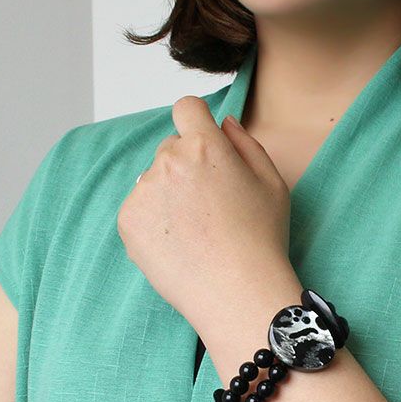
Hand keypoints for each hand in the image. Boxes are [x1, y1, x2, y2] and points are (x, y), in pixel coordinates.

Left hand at [117, 97, 292, 328]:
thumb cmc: (261, 240)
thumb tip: (223, 123)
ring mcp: (143, 192)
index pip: (187, 108)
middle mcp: (168, 161)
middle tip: (210, 207)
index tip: (203, 144)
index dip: (196, 123)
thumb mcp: (272, 184)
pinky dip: (154, 222)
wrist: (237, 293)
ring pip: (153, 181)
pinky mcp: (128, 222)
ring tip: (196, 233)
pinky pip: (139, 209)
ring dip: (168, 195)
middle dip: (186, 167)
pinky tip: (180, 245)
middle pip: (170, 149)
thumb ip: (246, 144)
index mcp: (204, 145)